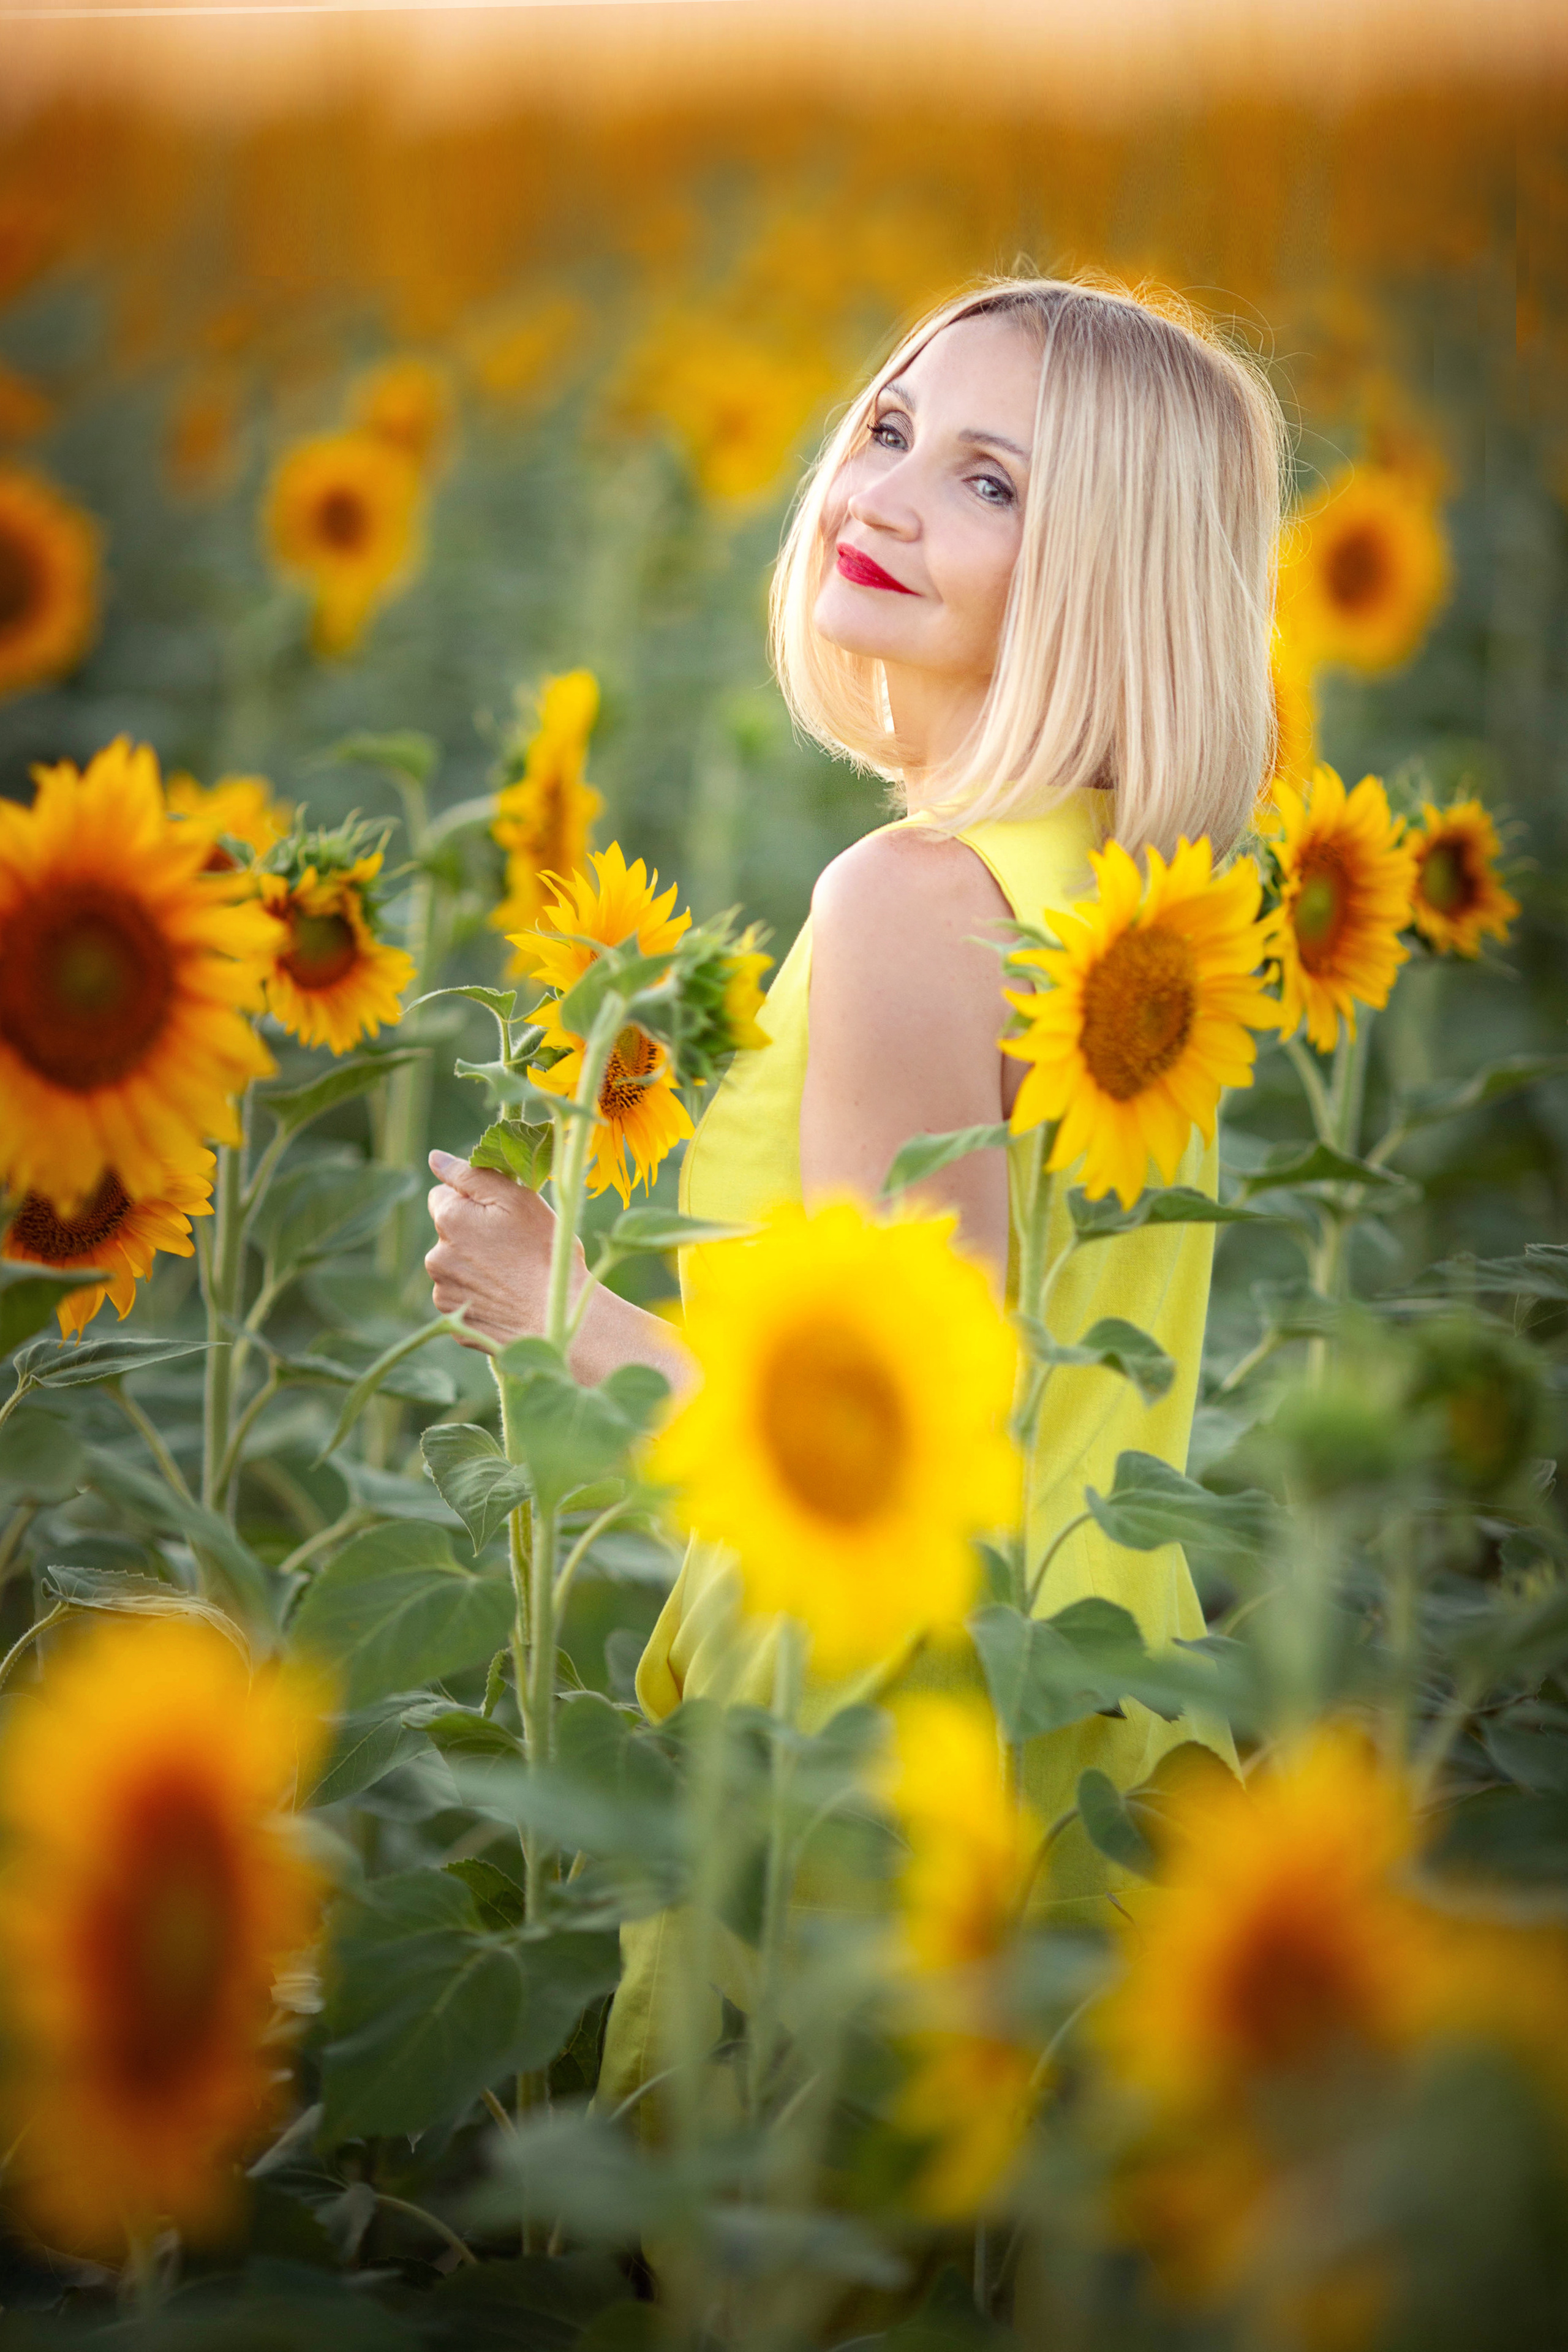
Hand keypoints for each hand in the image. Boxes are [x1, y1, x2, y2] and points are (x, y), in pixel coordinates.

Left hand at [424, 1149, 577, 1349]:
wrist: (556, 1317)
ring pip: (455, 1266)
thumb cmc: (544, 1252)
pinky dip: (479, 1296)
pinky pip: (463, 1298)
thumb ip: (471, 1174)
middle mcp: (435, 1257)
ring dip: (475, 1265)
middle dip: (472, 1233)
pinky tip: (507, 1298)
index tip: (501, 1216)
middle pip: (449, 1232)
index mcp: (448, 1220)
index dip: (474, 1202)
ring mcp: (443, 1293)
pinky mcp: (454, 1322)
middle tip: (512, 1246)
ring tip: (512, 1274)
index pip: (444, 1195)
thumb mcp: (517, 1199)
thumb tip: (435, 1159)